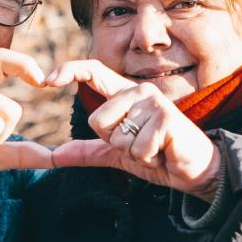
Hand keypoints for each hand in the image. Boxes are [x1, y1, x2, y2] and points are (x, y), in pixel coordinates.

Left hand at [46, 60, 221, 201]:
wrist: (194, 170)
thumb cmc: (158, 156)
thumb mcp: (118, 154)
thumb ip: (89, 152)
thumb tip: (56, 155)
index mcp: (125, 95)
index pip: (93, 72)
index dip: (69, 70)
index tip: (46, 81)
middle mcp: (139, 92)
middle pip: (98, 120)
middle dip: (114, 143)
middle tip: (140, 144)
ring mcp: (154, 102)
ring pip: (117, 137)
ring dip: (134, 154)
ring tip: (154, 149)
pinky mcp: (166, 118)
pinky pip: (137, 148)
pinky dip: (148, 159)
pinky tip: (163, 153)